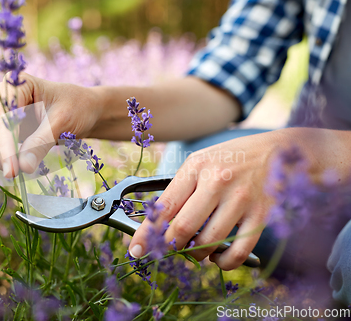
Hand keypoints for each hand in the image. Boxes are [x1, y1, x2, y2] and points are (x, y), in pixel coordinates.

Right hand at [0, 73, 100, 176]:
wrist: (85, 111)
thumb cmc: (77, 109)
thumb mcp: (62, 123)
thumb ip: (40, 143)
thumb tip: (22, 167)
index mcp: (15, 85)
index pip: (0, 117)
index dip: (5, 145)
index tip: (13, 170)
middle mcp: (1, 96)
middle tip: (12, 173)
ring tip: (17, 169)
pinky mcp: (0, 129)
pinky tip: (15, 165)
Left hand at [128, 129, 289, 269]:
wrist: (279, 152)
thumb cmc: (233, 158)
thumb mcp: (202, 161)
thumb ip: (181, 188)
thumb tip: (159, 223)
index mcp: (196, 167)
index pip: (164, 206)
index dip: (146, 233)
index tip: (135, 250)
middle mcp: (217, 182)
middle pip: (183, 228)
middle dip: (170, 246)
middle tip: (169, 250)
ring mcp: (241, 199)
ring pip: (208, 243)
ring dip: (196, 254)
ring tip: (196, 249)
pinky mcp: (261, 215)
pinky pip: (237, 252)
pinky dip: (223, 262)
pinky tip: (218, 257)